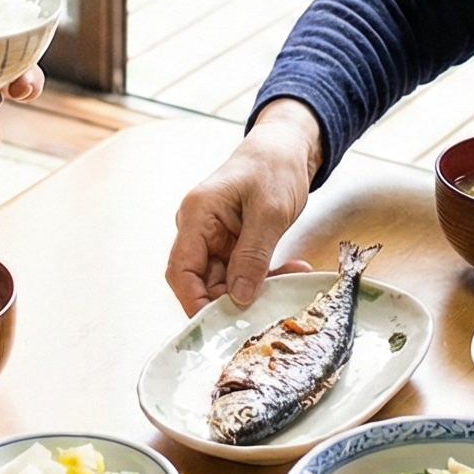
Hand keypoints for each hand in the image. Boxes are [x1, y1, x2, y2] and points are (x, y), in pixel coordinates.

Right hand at [166, 98, 323, 313]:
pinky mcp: (232, 244)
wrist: (286, 147)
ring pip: (225, 281)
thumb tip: (238, 297)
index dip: (194, 302)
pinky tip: (292, 271)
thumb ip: (252, 255)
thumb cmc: (274, 167)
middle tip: (268, 306)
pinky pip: (242, 272)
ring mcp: (215, 238)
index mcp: (197, 216)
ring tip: (292, 279)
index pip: (181, 271)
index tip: (218, 326)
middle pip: (202, 282)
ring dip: (256, 288)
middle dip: (234, 298)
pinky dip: (264, 277)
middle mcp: (199, 230)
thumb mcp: (270, 211)